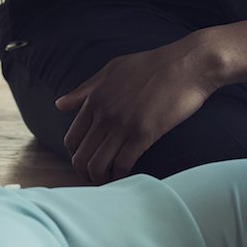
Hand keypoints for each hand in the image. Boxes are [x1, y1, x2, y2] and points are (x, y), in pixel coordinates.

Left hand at [58, 34, 219, 182]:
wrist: (187, 64)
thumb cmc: (152, 64)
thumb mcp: (112, 70)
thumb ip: (85, 89)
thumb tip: (60, 104)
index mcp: (94, 98)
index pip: (72, 138)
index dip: (77, 155)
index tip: (87, 161)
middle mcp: (104, 113)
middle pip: (81, 156)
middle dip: (85, 173)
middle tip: (97, 178)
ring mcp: (123, 124)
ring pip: (98, 165)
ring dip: (101, 179)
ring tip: (110, 181)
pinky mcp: (144, 134)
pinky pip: (123, 164)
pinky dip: (121, 175)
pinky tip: (127, 176)